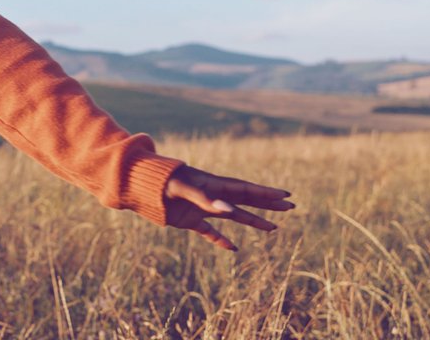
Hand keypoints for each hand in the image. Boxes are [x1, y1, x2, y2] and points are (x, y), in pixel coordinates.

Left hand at [163, 165, 293, 251]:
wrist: (139, 186)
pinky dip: (220, 240)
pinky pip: (209, 232)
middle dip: (268, 204)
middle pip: (245, 201)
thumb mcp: (181, 187)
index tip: (285, 195)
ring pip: (233, 217)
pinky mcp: (190, 221)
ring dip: (253, 221)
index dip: (265, 192)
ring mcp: (202, 209)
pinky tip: (232, 248)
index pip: (245, 189)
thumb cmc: (161, 181)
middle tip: (290, 206)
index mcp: (213, 184)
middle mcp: (212, 197)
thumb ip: (204, 198)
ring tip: (274, 228)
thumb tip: (228, 210)